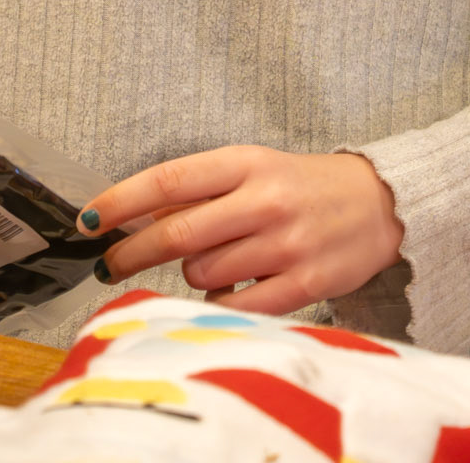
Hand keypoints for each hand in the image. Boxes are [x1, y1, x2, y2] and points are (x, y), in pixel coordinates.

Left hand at [78, 146, 403, 315]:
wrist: (380, 203)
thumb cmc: (305, 185)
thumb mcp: (256, 168)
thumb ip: (202, 189)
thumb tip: (136, 215)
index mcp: (248, 161)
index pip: (170, 179)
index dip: (121, 200)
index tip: (89, 219)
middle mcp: (264, 199)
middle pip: (176, 233)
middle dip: (130, 252)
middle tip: (108, 264)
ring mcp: (284, 243)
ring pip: (202, 274)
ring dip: (192, 275)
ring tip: (214, 264)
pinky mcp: (303, 283)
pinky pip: (236, 307)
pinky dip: (221, 305)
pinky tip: (229, 292)